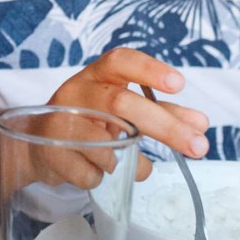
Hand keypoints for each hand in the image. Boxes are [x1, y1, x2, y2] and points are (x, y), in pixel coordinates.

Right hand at [44, 47, 208, 182]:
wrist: (39, 144)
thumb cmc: (88, 122)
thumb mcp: (120, 110)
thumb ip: (160, 113)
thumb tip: (200, 124)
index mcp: (95, 76)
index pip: (119, 61)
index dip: (148, 69)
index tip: (178, 83)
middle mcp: (76, 92)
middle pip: (120, 103)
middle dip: (164, 125)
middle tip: (199, 146)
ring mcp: (59, 120)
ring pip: (106, 146)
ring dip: (127, 160)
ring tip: (125, 161)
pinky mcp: (50, 150)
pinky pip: (92, 173)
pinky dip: (104, 178)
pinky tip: (96, 170)